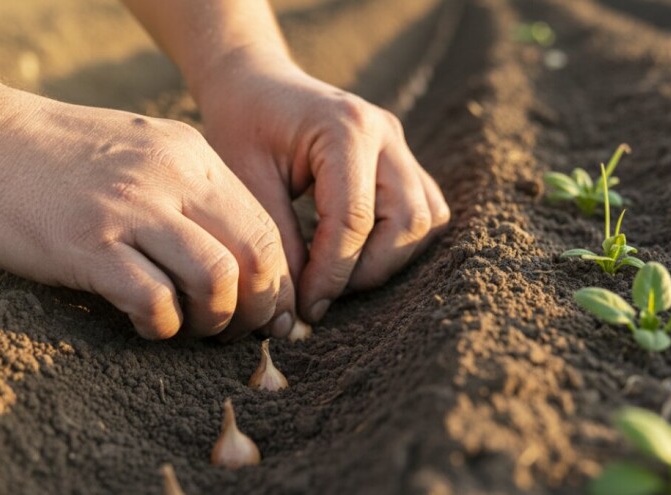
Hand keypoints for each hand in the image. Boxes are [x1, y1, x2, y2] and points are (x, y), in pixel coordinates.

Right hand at [0, 86, 294, 340]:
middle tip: (238, 331)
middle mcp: (172, 179)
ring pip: (217, 278)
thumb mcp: (143, 151)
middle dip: (259, 307)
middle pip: (256, 255)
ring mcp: (131, 210)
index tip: (266, 313)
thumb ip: (190, 192)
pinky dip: (163, 326)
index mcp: (191, 158)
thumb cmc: (62, 157)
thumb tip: (236, 257)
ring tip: (192, 328)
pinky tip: (150, 326)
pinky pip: (155, 300)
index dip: (276, 281)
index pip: (265, 227)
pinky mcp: (89, 245)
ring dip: (215, 319)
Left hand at [197, 56, 449, 322]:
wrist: (254, 86)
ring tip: (339, 276)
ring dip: (389, 260)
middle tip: (323, 295)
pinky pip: (426, 211)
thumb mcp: (245, 182)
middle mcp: (385, 133)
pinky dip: (400, 243)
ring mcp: (400, 145)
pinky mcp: (404, 160)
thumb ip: (277, 242)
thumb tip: (297, 313)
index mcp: (346, 128)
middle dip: (368, 270)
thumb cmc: (242, 127)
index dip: (332, 274)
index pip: (354, 219)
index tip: (306, 308)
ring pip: (427, 220)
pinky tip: (358, 254)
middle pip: (408, 222)